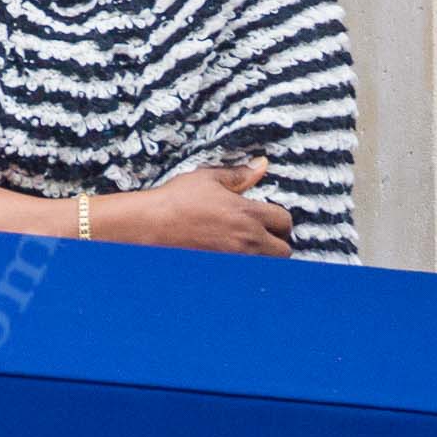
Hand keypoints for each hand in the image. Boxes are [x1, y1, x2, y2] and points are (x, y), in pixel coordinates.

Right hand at [105, 159, 292, 256]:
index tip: (268, 217)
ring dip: (264, 255)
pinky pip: (248, 272)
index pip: (284, 221)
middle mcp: (247, 238)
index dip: (279, 219)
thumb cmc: (177, 199)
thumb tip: (261, 164)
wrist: (152, 223)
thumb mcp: (209, 179)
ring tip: (247, 245)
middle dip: (277, 241)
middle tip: (263, 234)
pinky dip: (247, 266)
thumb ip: (239, 175)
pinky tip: (233, 255)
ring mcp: (235, 257)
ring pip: (268, 264)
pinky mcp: (223, 268)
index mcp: (247, 213)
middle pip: (283, 250)